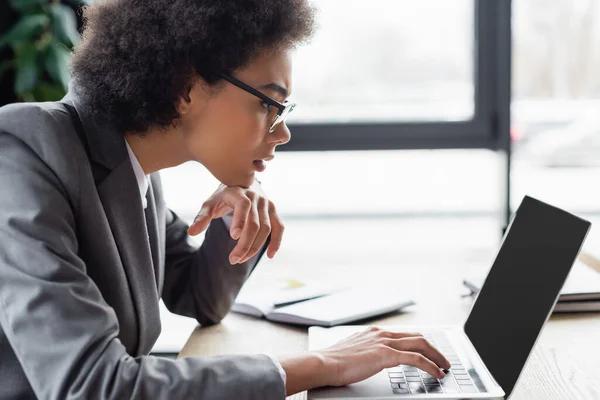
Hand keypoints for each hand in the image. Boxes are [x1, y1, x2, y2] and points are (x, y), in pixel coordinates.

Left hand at [187, 183, 283, 263]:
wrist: (241, 184)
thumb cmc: (223, 197)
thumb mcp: (210, 204)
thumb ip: (202, 217)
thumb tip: (192, 232)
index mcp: (239, 192)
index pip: (243, 206)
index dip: (240, 220)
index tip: (233, 237)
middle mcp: (256, 197)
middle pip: (255, 223)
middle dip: (245, 244)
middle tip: (233, 259)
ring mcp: (267, 204)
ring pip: (266, 229)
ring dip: (255, 247)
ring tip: (241, 259)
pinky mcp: (273, 211)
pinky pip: (279, 227)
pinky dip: (276, 241)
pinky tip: (269, 255)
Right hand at [279, 327, 449, 395]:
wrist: (324, 363)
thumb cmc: (334, 362)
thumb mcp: (354, 352)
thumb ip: (366, 352)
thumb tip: (372, 359)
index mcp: (374, 332)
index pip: (405, 335)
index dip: (420, 343)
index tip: (429, 352)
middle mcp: (381, 333)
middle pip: (417, 337)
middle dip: (433, 348)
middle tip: (443, 360)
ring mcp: (384, 342)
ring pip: (420, 344)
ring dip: (436, 356)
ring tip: (445, 366)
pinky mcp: (386, 354)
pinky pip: (416, 359)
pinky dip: (430, 365)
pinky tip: (437, 373)